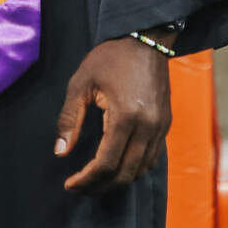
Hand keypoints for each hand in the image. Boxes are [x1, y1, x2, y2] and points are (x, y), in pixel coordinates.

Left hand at [54, 37, 171, 193]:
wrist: (146, 39)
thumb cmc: (110, 58)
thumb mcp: (81, 83)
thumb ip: (69, 119)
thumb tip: (61, 153)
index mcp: (125, 117)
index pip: (106, 163)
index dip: (86, 180)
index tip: (70, 184)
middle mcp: (147, 127)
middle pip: (125, 173)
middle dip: (100, 186)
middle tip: (80, 188)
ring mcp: (160, 128)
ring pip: (140, 170)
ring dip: (117, 180)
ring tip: (95, 181)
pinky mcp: (166, 125)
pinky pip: (152, 159)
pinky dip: (134, 169)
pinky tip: (116, 166)